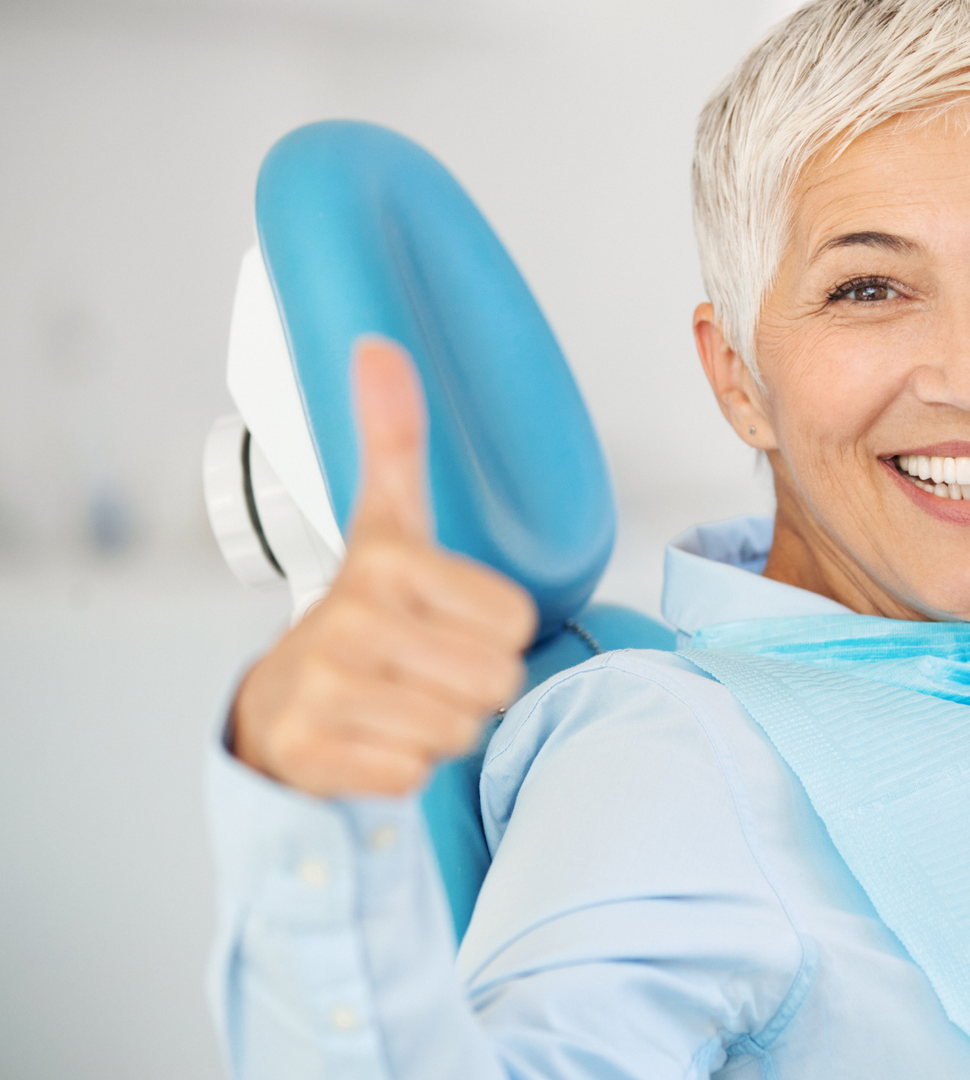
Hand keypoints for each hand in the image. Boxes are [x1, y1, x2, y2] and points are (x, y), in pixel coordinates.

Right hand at [230, 337, 536, 796]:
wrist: (280, 703)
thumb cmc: (361, 611)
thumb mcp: (385, 520)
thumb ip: (393, 438)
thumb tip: (378, 345)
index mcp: (385, 564)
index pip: (513, 620)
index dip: (493, 629)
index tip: (446, 618)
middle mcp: (347, 624)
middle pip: (494, 680)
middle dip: (473, 683)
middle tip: (427, 667)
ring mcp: (325, 691)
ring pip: (458, 728)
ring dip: (442, 724)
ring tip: (400, 699)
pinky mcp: (311, 752)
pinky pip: (413, 772)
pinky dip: (404, 765)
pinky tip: (372, 737)